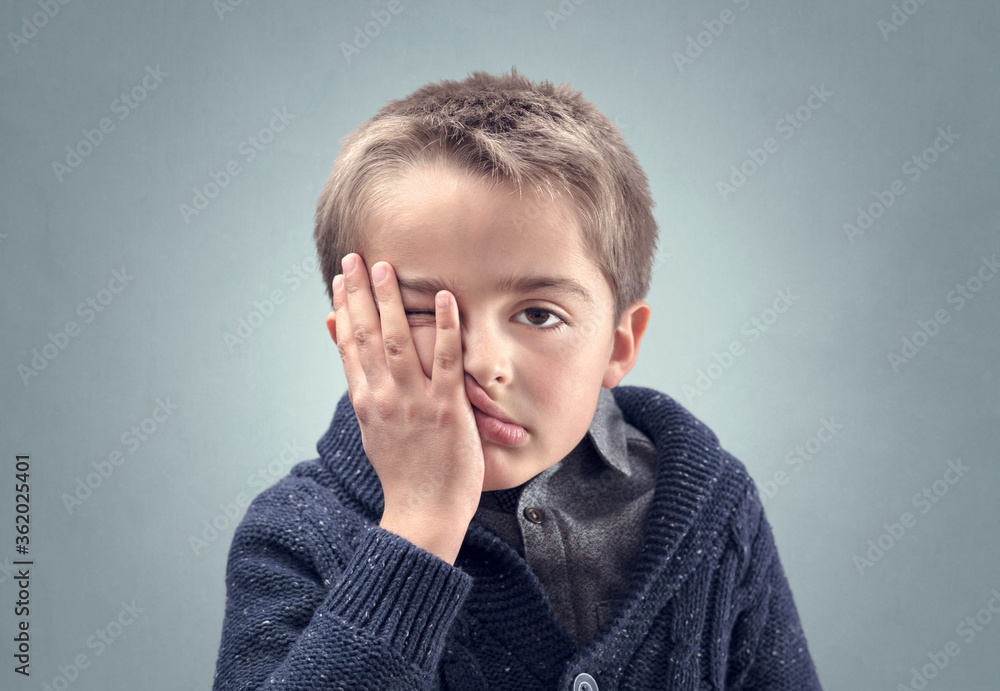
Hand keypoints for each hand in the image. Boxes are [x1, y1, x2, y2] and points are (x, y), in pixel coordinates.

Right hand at [331, 253, 484, 562]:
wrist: (423, 511)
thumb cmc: (405, 472)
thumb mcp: (373, 431)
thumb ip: (365, 393)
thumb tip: (355, 365)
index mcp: (366, 402)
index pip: (349, 345)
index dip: (344, 308)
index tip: (339, 278)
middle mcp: (383, 398)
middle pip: (366, 336)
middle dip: (360, 294)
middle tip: (355, 258)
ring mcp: (414, 402)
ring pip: (398, 341)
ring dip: (391, 302)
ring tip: (386, 268)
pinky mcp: (446, 410)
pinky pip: (447, 362)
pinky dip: (445, 328)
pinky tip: (445, 298)